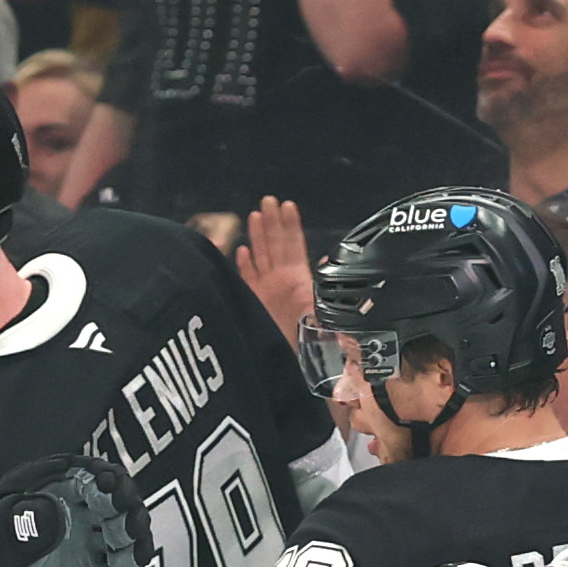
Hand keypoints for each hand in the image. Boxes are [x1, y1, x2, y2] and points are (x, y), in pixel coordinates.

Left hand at [0, 455, 150, 566]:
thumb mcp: (5, 516)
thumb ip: (27, 516)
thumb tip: (54, 519)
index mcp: (69, 487)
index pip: (100, 478)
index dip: (110, 481)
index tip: (108, 487)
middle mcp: (88, 510)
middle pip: (122, 508)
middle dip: (129, 516)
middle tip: (128, 528)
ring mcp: (94, 537)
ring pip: (127, 539)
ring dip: (132, 549)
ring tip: (121, 560)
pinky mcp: (95, 563)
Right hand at [234, 194, 312, 349]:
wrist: (297, 366)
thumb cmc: (312, 340)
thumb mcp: (323, 311)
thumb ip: (323, 288)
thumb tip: (325, 263)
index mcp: (298, 281)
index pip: (294, 246)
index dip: (291, 226)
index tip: (288, 206)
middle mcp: (282, 282)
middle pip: (276, 246)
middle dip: (273, 223)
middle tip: (268, 200)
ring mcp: (267, 292)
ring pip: (261, 257)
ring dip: (259, 237)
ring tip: (256, 215)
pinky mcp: (253, 304)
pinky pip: (248, 280)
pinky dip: (245, 265)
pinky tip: (242, 250)